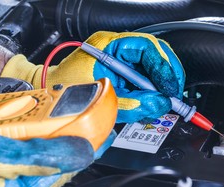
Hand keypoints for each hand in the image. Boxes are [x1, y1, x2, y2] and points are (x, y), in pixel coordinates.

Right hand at [0, 130, 114, 186]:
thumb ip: (39, 158)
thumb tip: (78, 153)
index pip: (66, 174)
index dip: (87, 152)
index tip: (103, 135)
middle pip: (48, 171)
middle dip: (59, 145)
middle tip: (71, 121)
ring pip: (29, 169)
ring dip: (37, 146)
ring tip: (42, 125)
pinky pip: (12, 170)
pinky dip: (18, 153)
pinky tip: (14, 137)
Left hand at [1, 31, 185, 122]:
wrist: (50, 92)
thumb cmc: (66, 90)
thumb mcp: (103, 98)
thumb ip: (133, 103)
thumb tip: (159, 104)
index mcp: (109, 45)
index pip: (147, 48)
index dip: (164, 67)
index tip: (171, 88)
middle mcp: (117, 48)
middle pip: (155, 55)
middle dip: (168, 76)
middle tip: (174, 96)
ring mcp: (120, 59)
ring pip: (152, 67)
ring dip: (162, 85)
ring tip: (165, 102)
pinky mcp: (121, 72)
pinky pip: (144, 78)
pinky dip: (152, 91)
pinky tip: (154, 101)